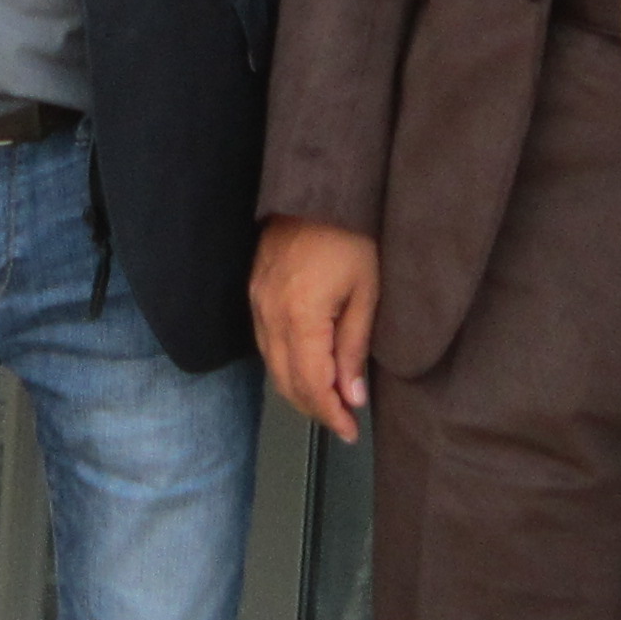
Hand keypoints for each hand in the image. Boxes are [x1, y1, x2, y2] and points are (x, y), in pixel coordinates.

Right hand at [251, 214, 380, 443]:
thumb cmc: (351, 235)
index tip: (349, 432)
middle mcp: (269, 314)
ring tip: (328, 402)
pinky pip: (264, 342)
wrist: (320, 187)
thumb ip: (354, 348)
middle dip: (314, 408)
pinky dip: (284, 364)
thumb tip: (352, 397)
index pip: (310, 384)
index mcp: (300, 316)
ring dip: (298, 389)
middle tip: (342, 424)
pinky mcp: (254, 290)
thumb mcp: (366, 292)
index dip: (329, 414)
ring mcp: (256, 301)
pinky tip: (306, 368)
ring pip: (271, 365)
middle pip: (285, 381)